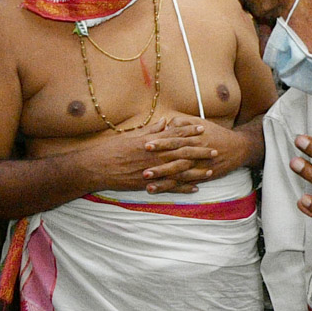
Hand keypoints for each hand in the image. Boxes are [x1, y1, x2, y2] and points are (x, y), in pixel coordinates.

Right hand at [84, 118, 210, 192]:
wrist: (95, 167)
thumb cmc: (110, 149)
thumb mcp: (131, 135)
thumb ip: (150, 130)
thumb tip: (165, 122)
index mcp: (151, 142)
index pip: (175, 134)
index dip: (190, 131)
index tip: (203, 128)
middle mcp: (155, 156)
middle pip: (182, 152)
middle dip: (200, 151)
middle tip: (215, 149)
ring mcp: (153, 171)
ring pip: (180, 171)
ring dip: (196, 170)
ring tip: (210, 170)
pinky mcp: (148, 184)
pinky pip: (170, 187)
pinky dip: (183, 188)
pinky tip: (195, 188)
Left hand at [136, 115, 249, 193]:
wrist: (238, 148)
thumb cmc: (216, 134)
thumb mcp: (201, 123)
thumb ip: (183, 122)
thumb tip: (167, 124)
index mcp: (195, 138)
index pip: (175, 140)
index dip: (161, 142)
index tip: (145, 144)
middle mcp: (197, 152)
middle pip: (175, 159)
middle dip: (159, 165)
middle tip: (143, 170)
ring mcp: (200, 166)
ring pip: (180, 174)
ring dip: (164, 180)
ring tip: (148, 184)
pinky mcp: (204, 176)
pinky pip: (188, 182)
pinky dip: (176, 188)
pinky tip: (164, 190)